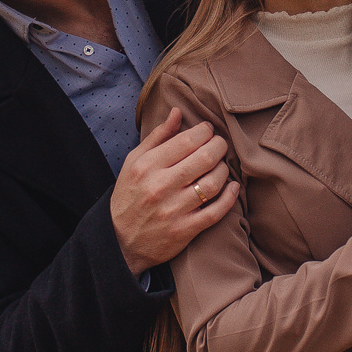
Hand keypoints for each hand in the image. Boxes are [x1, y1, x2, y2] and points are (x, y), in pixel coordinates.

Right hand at [112, 107, 236, 277]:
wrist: (119, 240)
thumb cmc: (129, 195)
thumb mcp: (134, 162)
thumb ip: (157, 136)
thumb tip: (178, 112)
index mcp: (147, 166)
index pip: (187, 140)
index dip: (205, 131)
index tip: (208, 130)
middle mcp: (160, 186)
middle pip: (205, 158)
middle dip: (219, 146)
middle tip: (220, 144)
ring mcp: (173, 210)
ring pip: (214, 182)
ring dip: (224, 169)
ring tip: (222, 165)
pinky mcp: (184, 230)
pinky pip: (216, 211)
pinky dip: (229, 197)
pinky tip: (233, 187)